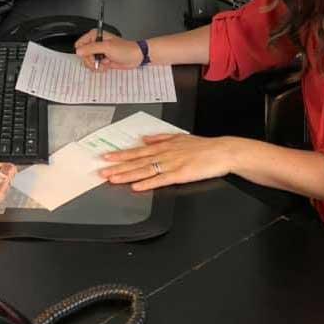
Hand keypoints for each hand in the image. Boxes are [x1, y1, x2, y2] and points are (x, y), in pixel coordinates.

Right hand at [73, 31, 141, 69]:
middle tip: (100, 60)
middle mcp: (95, 43)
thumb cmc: (125, 49)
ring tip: (105, 63)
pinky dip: (100, 68)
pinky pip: (94, 66)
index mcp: (95, 36)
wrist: (136, 57)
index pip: (80, 44)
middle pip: (83, 55)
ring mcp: (98, 52)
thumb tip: (78, 51)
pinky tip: (107, 65)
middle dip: (91, 61)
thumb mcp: (107, 47)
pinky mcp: (102, 60)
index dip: (84, 52)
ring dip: (96, 65)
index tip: (91, 55)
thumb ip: (91, 48)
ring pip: (88, 62)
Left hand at [97, 134, 237, 190]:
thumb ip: (161, 138)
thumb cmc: (203, 146)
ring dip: (127, 175)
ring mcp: (171, 164)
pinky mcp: (180, 174)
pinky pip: (160, 180)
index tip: (107, 157)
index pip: (138, 152)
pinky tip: (136, 186)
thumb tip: (145, 139)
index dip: (121, 155)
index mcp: (164, 146)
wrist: (222, 151)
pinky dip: (147, 183)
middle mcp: (164, 154)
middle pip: (137, 162)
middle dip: (118, 166)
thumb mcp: (180, 137)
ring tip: (113, 178)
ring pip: (145, 170)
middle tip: (102, 170)